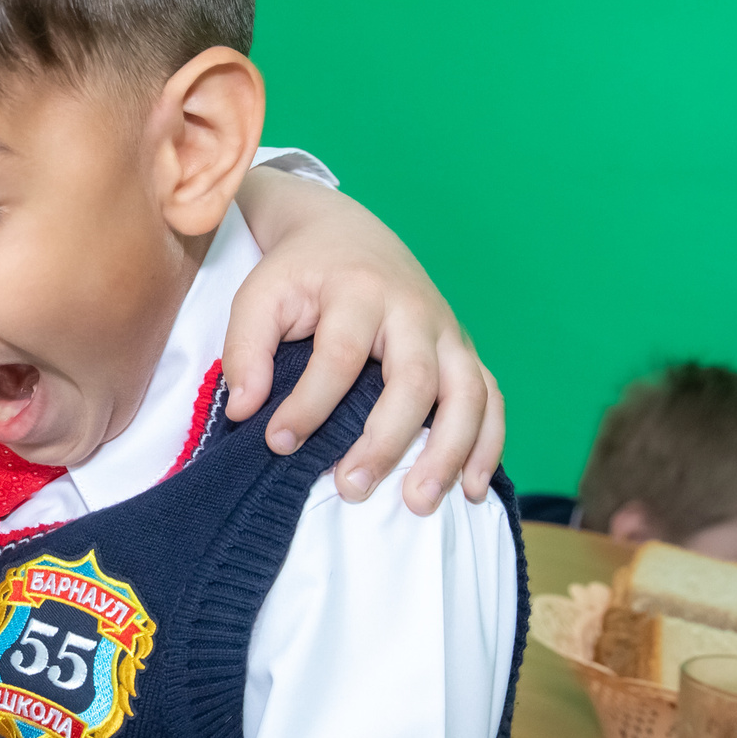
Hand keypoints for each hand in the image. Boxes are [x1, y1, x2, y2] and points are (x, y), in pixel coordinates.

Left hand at [227, 165, 502, 513]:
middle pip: (416, 381)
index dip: (309, 405)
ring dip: (450, 453)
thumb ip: (245, 348)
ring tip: (418, 503)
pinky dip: (489, 444)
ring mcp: (448, 333)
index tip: (277, 443)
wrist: (346, 234)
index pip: (340, 356)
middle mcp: (415, 312)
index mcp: (360, 292)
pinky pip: (491, 399)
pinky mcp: (463, 352)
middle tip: (351, 490)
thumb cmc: (300, 273)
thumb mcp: (259, 296)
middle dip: (386, 441)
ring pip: (468, 394)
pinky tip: (472, 488)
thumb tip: (245, 409)